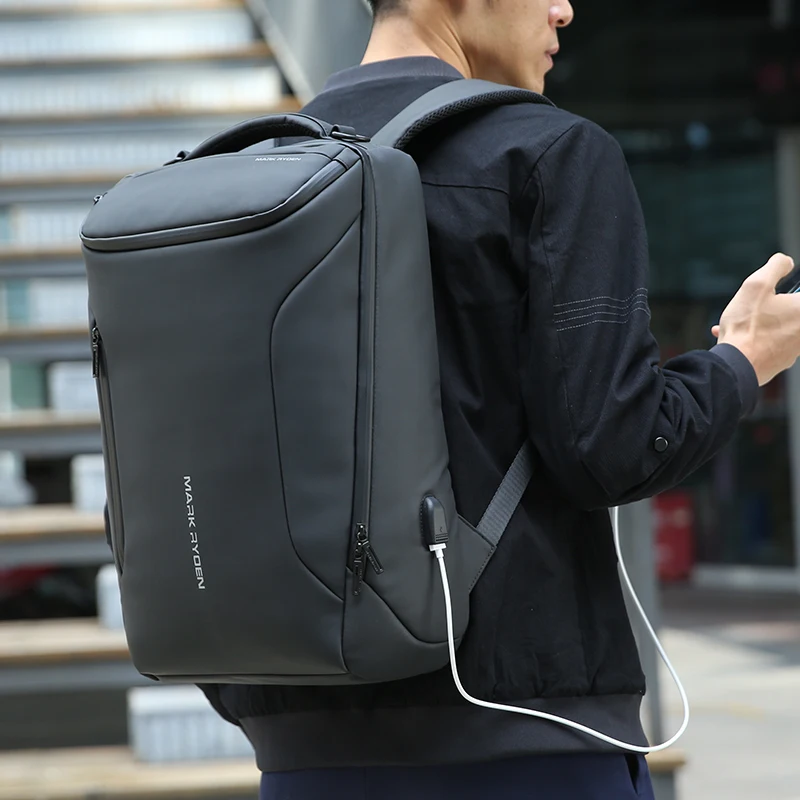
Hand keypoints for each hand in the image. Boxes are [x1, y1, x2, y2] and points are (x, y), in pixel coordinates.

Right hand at [711, 253, 799, 385]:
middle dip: (772, 305)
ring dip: (761, 321)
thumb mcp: (757, 284)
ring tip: (739, 322)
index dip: (790, 292)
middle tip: (755, 305)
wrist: (736, 363)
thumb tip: (785, 262)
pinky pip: (771, 343)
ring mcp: (796, 348)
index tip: (774, 295)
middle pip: (792, 310)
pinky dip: (756, 337)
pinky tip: (735, 336)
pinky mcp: (782, 361)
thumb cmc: (747, 325)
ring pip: (779, 327)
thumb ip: (776, 266)